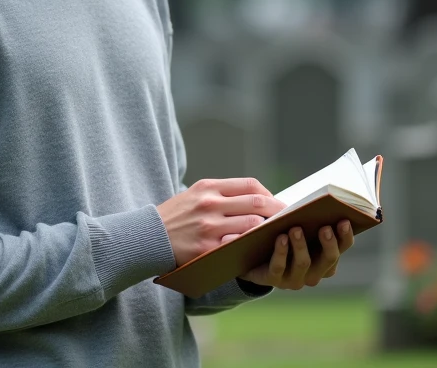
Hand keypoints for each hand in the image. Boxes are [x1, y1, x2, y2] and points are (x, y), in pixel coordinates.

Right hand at [157, 178, 285, 266]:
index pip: (250, 186)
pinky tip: (258, 250)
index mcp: (208, 188)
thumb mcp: (193, 195)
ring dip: (269, 230)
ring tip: (277, 235)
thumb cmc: (174, 217)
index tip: (278, 203)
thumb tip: (256, 199)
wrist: (147, 238)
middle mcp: (209, 204)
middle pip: (256, 203)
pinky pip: (238, 246)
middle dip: (277, 211)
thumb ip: (221, 194)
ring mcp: (208, 227)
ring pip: (252, 226)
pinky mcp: (206, 249)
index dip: (269, 194)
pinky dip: (251, 247)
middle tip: (288, 219)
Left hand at [241, 219, 354, 289]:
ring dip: (301, 246)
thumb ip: (309, 221)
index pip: (342, 248)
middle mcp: (315, 273)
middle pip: (328, 259)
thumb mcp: (298, 228)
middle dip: (328, 243)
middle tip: (324, 228)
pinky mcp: (274, 280)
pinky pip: (279, 267)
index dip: (345, 236)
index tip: (344, 221)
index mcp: (325, 258)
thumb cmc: (284, 237)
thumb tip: (317, 203)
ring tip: (296, 229)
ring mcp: (295, 279)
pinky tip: (281, 238)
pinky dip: (281, 252)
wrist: (255, 259)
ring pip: (303, 263)